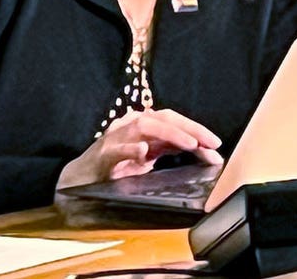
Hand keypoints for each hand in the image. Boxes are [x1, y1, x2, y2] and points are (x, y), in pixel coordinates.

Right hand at [57, 109, 223, 188]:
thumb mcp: (147, 156)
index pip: (173, 119)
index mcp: (142, 125)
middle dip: (190, 128)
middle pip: (163, 118)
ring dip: (170, 134)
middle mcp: (130, 125)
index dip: (196, 128)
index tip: (216, 144)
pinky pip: (117, 150)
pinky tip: (143, 153)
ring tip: (190, 144)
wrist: (79, 179)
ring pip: (144, 127)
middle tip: (211, 143)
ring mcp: (116, 138)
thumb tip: (204, 150)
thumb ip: (170, 149)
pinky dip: (131, 150)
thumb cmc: (116, 166)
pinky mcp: (103, 156)